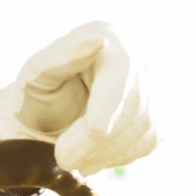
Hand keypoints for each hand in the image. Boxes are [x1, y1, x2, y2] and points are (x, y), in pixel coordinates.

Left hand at [0, 21, 155, 172]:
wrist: (49, 119)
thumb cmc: (38, 93)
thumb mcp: (36, 74)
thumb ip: (61, 56)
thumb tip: (98, 40)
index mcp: (106, 34)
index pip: (119, 74)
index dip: (101, 114)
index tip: (81, 142)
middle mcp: (136, 56)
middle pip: (132, 107)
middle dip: (93, 143)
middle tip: (62, 160)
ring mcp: (152, 85)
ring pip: (143, 129)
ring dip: (104, 153)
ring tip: (73, 157)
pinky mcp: (159, 114)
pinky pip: (148, 142)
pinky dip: (117, 156)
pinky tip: (93, 154)